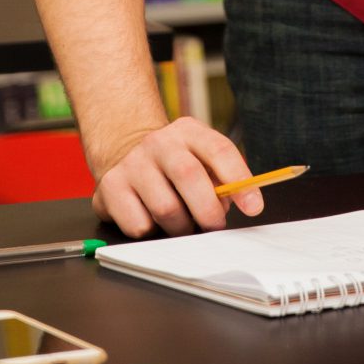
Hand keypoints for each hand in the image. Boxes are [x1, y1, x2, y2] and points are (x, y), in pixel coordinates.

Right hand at [90, 117, 263, 236]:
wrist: (125, 152)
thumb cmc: (174, 164)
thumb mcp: (200, 158)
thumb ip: (221, 178)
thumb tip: (241, 203)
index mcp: (188, 132)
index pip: (219, 150)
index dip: (239, 180)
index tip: (253, 207)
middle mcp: (159, 143)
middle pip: (190, 177)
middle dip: (208, 212)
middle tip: (213, 226)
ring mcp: (132, 164)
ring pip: (166, 210)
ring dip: (180, 227)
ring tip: (181, 223)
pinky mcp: (110, 187)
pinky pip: (139, 225)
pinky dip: (152, 231)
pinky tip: (152, 219)